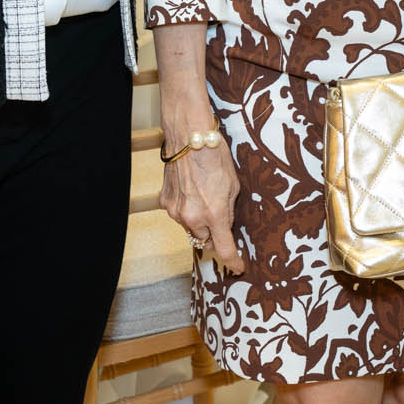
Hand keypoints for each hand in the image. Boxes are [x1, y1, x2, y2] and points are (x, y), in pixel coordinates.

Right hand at [159, 139, 244, 273]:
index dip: (233, 262)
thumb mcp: (233, 186)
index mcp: (215, 214)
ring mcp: (175, 211)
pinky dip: (185, 209)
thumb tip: (226, 226)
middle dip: (214, 234)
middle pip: (205, 241)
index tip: (238, 267)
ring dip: (199, 221)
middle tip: (219, 217)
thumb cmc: (215, 156)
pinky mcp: (164, 202)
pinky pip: (178, 214)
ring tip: (203, 196)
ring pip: (190, 228)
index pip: (224, 249)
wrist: (189, 136)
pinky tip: (191, 190)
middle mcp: (192, 217)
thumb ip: (229, 211)